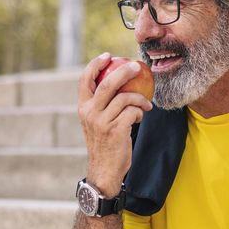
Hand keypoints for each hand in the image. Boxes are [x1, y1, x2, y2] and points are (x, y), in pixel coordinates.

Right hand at [78, 53, 152, 196]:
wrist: (104, 171)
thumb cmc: (104, 145)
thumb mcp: (96, 123)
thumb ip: (101, 105)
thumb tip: (117, 83)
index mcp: (83, 108)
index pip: (84, 80)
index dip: (95, 64)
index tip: (108, 56)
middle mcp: (89, 113)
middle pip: (107, 83)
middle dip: (124, 71)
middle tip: (136, 67)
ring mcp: (102, 122)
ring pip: (125, 98)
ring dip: (139, 99)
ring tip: (145, 106)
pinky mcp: (116, 130)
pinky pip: (132, 112)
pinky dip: (140, 112)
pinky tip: (140, 118)